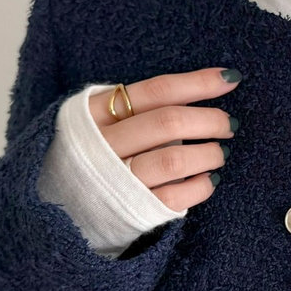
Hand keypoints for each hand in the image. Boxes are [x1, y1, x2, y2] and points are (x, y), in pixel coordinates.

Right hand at [87, 67, 241, 212]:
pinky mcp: (132, 210)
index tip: (230, 79)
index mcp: (96, 113)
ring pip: (174, 160)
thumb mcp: (107, 121)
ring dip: (208, 154)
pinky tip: (209, 179)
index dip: (198, 83)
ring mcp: (117, 180)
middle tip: (230, 124)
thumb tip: (210, 87)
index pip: (157, 91)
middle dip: (209, 120)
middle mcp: (104, 145)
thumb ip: (145, 107)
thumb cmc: (98, 154)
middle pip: (168, 123)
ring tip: (220, 153)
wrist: (60, 209)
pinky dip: (201, 186)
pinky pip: (176, 197)